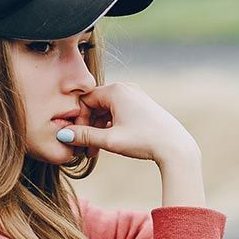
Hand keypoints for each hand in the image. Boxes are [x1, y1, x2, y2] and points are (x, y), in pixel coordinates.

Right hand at [57, 82, 198, 165]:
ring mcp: (135, 96)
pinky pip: (118, 112)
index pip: (85, 100)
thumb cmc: (143, 141)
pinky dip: (111, 126)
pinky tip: (111, 143)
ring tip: (98, 150)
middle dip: (89, 127)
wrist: (175, 147)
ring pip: (107, 110)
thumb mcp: (110, 140)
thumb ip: (85, 137)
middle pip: (96, 104)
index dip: (79, 121)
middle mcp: (125, 88)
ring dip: (99, 128)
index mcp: (116, 91)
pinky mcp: (142, 106)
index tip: (80, 140)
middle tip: (86, 149)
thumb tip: (63, 135)